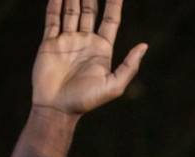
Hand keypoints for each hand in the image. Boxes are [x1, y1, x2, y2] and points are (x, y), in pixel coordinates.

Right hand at [32, 0, 147, 115]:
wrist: (58, 108)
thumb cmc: (87, 101)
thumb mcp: (114, 86)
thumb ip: (129, 66)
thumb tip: (144, 46)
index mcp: (102, 50)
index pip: (110, 20)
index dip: (114, 3)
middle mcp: (85, 42)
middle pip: (91, 11)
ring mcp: (67, 40)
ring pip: (71, 10)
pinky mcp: (50, 42)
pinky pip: (52, 18)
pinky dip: (54, 3)